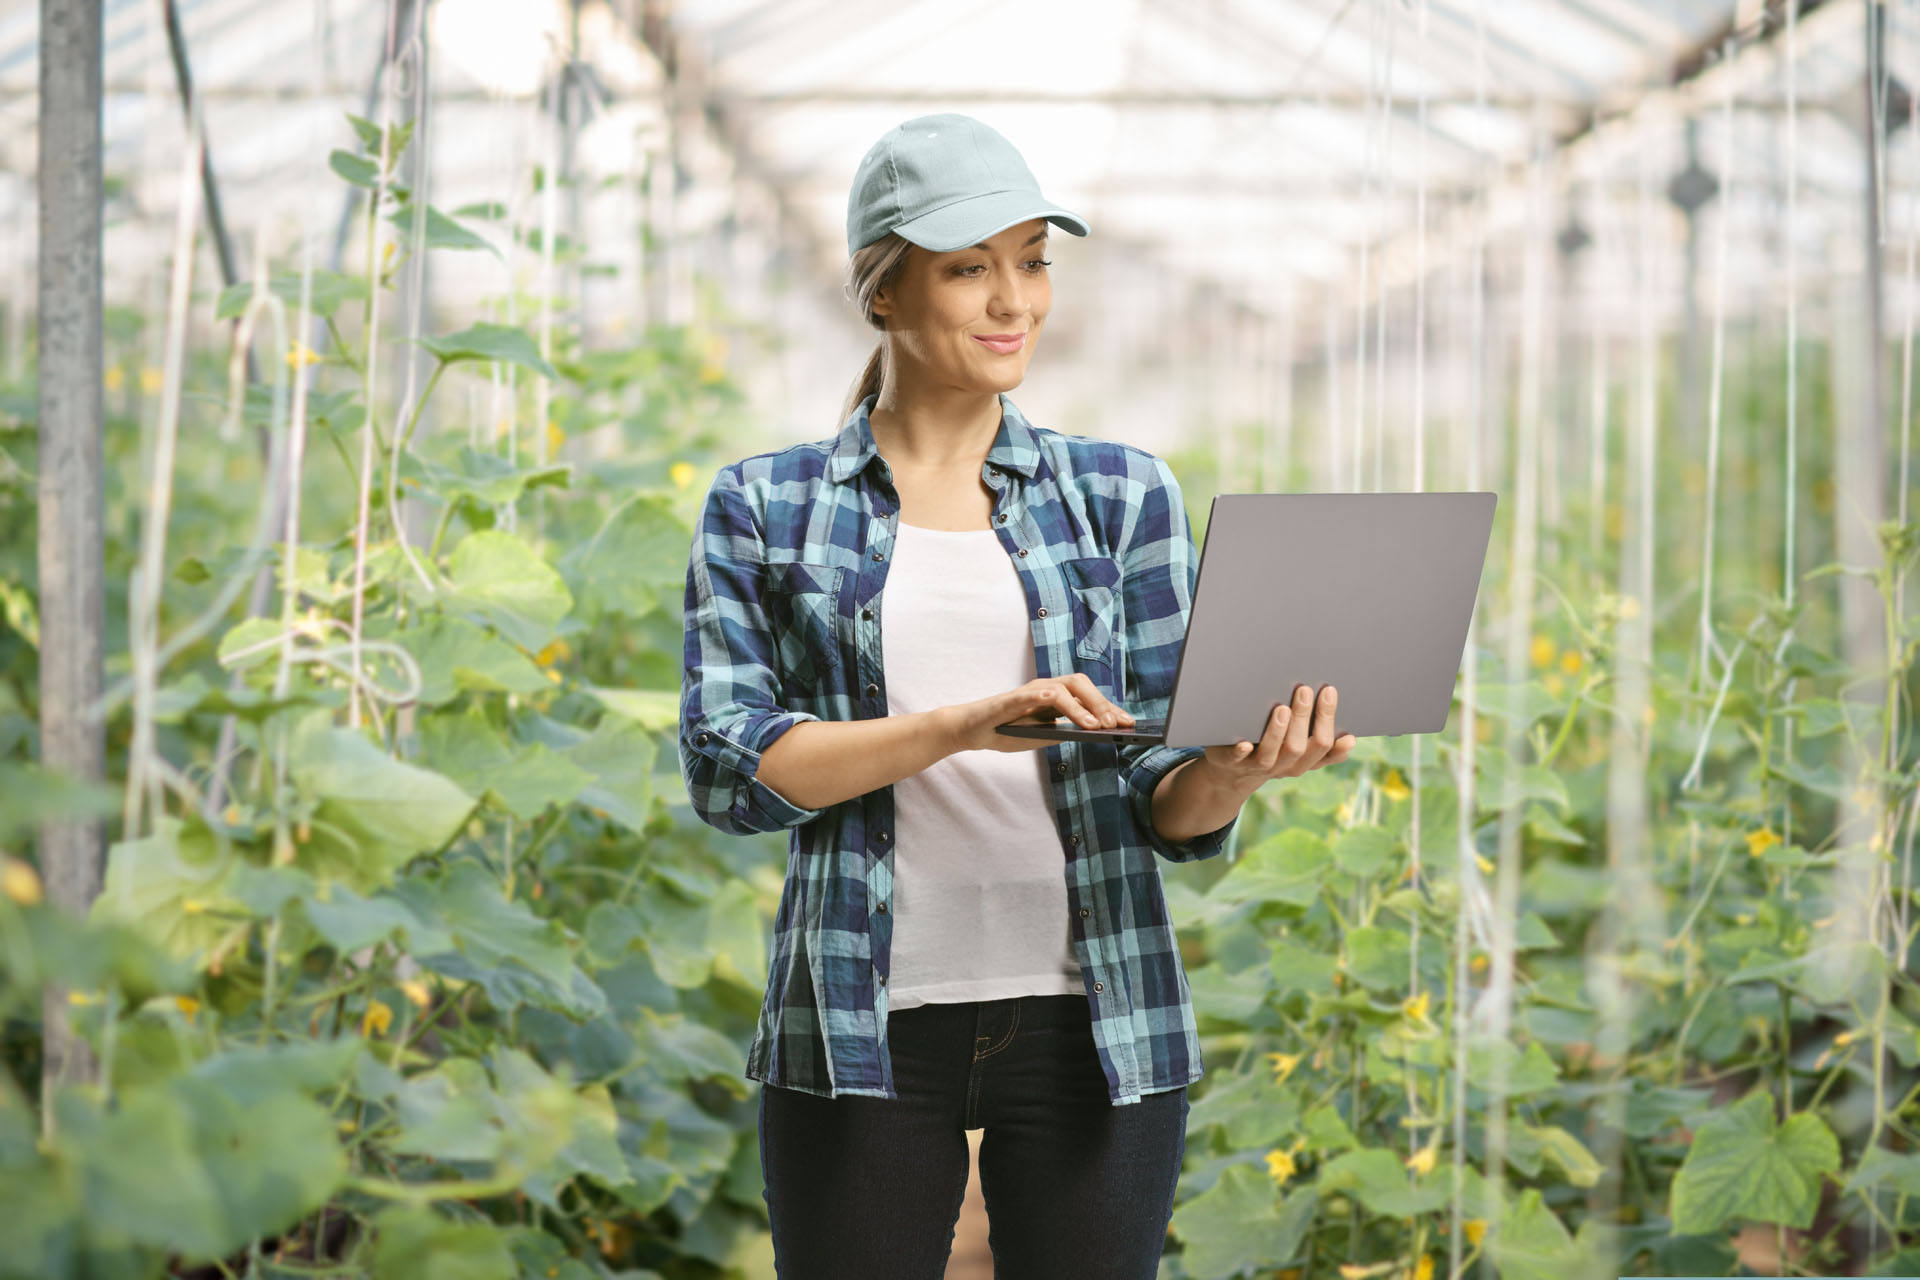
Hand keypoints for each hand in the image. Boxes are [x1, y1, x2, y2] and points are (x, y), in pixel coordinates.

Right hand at [945, 673, 1134, 753]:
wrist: (972, 730)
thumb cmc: (1008, 731)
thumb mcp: (1043, 736)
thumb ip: (1065, 732)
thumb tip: (1096, 734)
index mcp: (1055, 696)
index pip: (1088, 697)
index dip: (1110, 708)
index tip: (1130, 723)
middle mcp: (1045, 688)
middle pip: (1081, 685)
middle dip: (1102, 704)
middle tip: (1117, 725)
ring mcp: (1030, 691)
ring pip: (1065, 688)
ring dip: (1085, 706)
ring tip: (1097, 727)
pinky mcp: (1012, 698)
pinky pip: (1037, 694)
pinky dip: (1056, 701)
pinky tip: (1072, 715)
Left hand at [1199, 682, 1354, 788]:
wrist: (1232, 774)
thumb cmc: (1271, 749)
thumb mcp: (1298, 747)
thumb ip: (1320, 742)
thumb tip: (1350, 737)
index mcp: (1303, 760)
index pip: (1324, 745)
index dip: (1328, 719)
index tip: (1330, 691)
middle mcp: (1284, 766)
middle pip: (1300, 748)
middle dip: (1305, 718)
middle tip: (1305, 690)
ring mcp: (1257, 766)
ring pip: (1272, 755)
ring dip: (1277, 733)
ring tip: (1282, 709)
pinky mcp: (1232, 763)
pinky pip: (1238, 759)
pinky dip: (1241, 751)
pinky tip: (1244, 742)